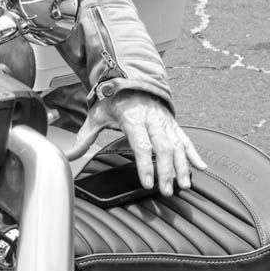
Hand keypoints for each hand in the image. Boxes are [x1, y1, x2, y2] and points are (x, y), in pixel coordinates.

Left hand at [65, 90, 206, 195]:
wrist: (133, 79)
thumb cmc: (115, 99)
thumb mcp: (97, 115)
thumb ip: (84, 137)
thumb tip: (68, 156)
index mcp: (134, 117)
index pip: (141, 144)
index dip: (145, 164)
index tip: (147, 182)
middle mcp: (153, 119)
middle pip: (163, 147)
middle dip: (166, 171)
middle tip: (167, 191)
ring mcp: (165, 122)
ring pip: (177, 145)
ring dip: (182, 166)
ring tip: (185, 185)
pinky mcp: (173, 124)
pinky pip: (186, 140)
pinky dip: (194, 154)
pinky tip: (201, 168)